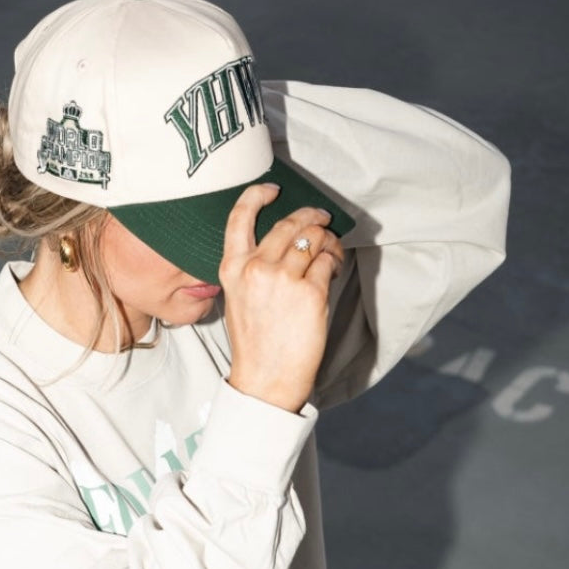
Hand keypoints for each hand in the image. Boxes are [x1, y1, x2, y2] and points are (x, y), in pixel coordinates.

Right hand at [218, 182, 344, 412]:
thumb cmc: (255, 343)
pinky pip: (328, 261)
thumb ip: (254, 269)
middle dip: (310, 217)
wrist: (265, 378)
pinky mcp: (310, 292)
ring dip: (327, 239)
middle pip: (288, 224)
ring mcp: (283, 279)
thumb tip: (288, 244)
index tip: (272, 189)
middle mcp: (256, 268)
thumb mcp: (240, 299)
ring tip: (332, 249)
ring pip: (313, 239)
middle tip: (322, 218)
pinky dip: (335, 260)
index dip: (257, 196)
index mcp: (233, 269)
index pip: (239, 218)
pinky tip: (333, 268)